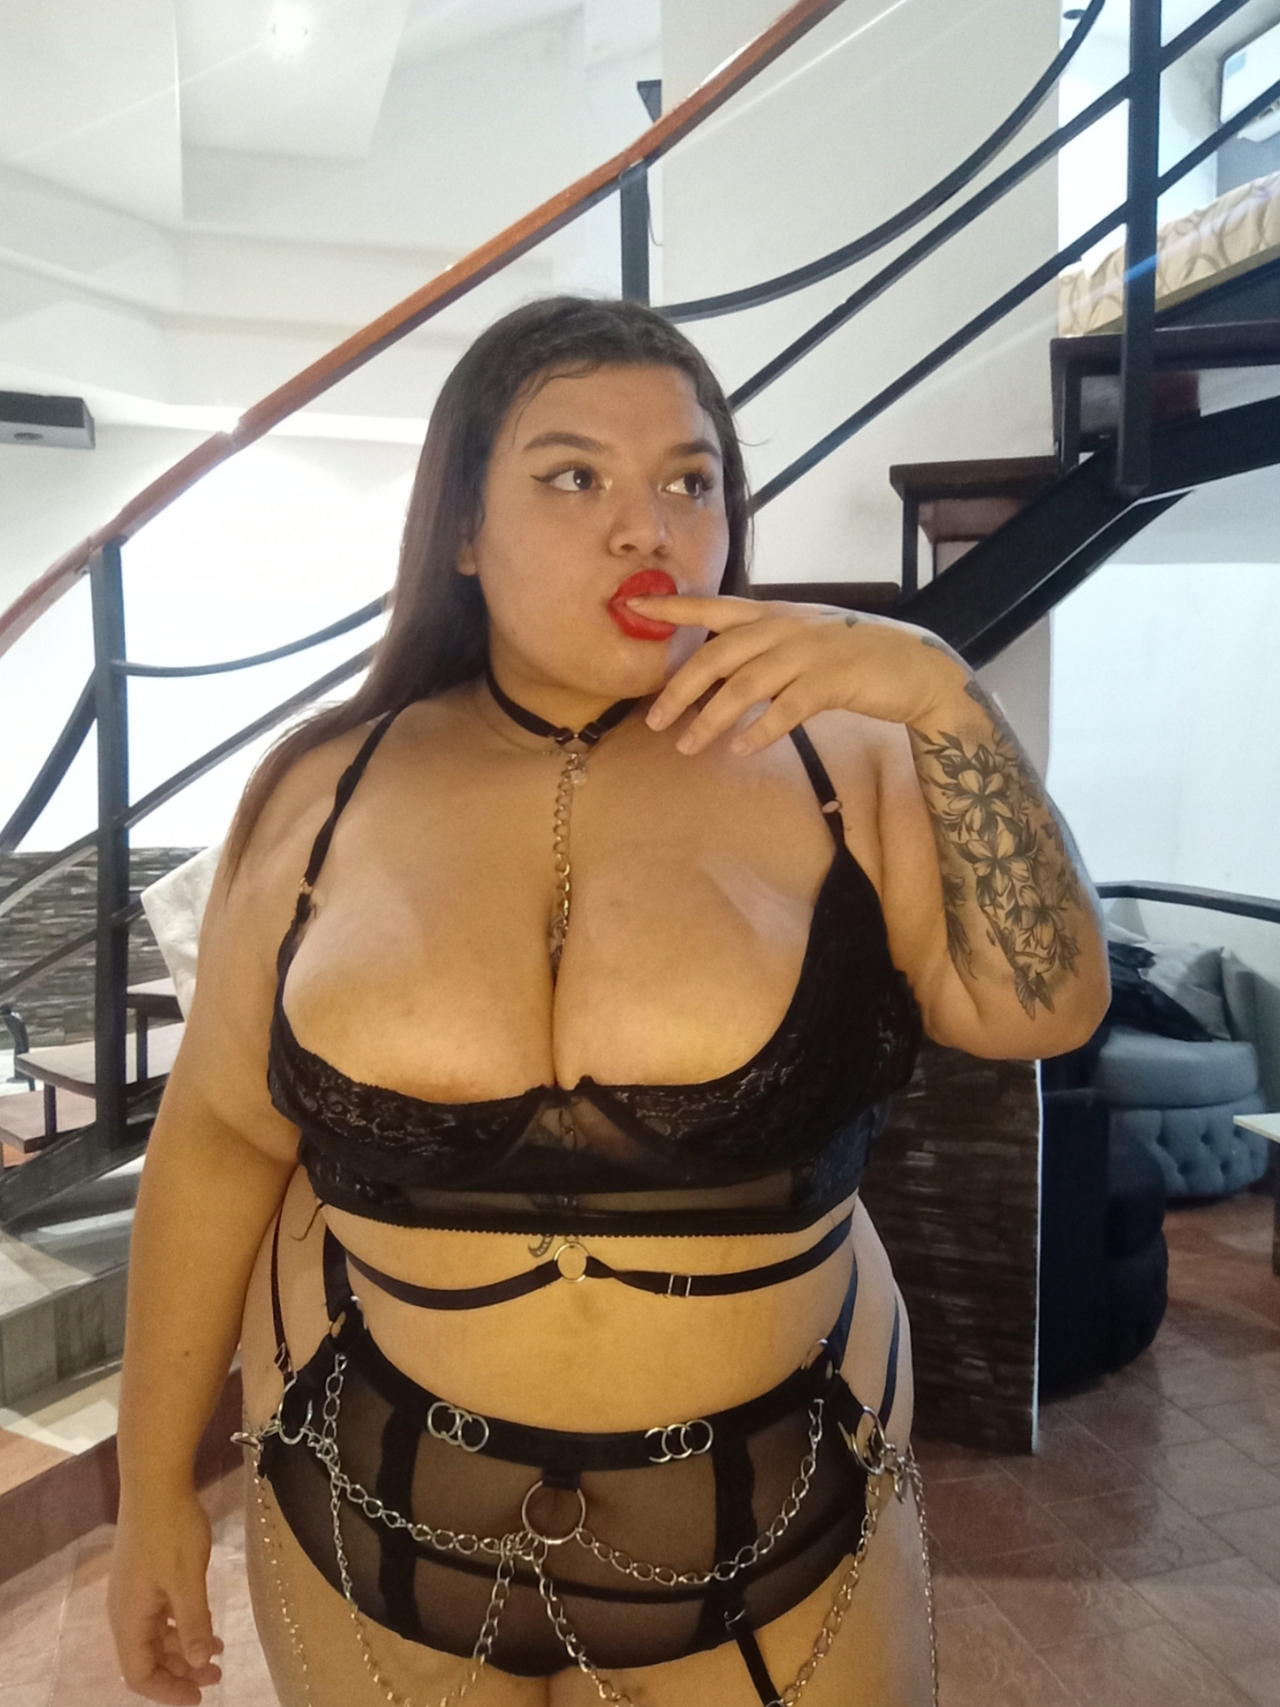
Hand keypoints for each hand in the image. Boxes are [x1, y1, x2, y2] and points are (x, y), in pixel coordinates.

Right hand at [109, 1491, 223, 1702]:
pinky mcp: (147, 1574)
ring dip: (185, 1648)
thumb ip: (194, 1623)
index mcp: (129, 1619)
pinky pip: (162, 1613)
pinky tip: (209, 1623)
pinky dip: (184, 1624)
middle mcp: (127, 1610)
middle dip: (181, 1671)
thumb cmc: (171, 1531)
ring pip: (157, 1635)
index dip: (167, 1691)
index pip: (139, 1674)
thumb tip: (200, 1663)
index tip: (198, 1697)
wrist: (156, 1481)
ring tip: (218, 1654)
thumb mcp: (187, 1581)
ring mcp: (135, 1591)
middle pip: (148, 1657)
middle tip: (218, 1677)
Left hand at [631, 594, 965, 755]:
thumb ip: (763, 649)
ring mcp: (809, 653)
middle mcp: (785, 628)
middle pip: (718, 656)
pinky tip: (741, 750)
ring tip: (687, 746)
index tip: (636, 608)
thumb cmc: (853, 658)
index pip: (714, 607)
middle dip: (680, 689)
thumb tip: (717, 669)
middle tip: (653, 721)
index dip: (675, 608)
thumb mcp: (803, 640)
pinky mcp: (831, 682)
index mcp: (775, 615)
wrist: (913, 667)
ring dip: (710, 719)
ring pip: (744, 687)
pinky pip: (786, 709)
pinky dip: (760, 731)